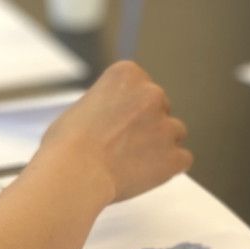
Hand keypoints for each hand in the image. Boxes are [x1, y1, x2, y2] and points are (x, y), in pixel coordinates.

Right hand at [37, 61, 191, 203]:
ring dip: (161, 145)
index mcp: (128, 74)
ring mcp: (166, 125)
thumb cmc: (67, 144)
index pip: (144, 88)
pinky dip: (169, 168)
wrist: (74, 172)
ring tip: (132, 161)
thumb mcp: (84, 104)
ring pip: (175, 133)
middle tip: (123, 145)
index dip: (131, 109)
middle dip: (148, 125)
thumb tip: (118, 118)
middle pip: (162, 108)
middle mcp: (152, 94)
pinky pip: (183, 159)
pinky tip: (146, 174)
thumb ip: (111, 104)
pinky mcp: (175, 155)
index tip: (117, 123)